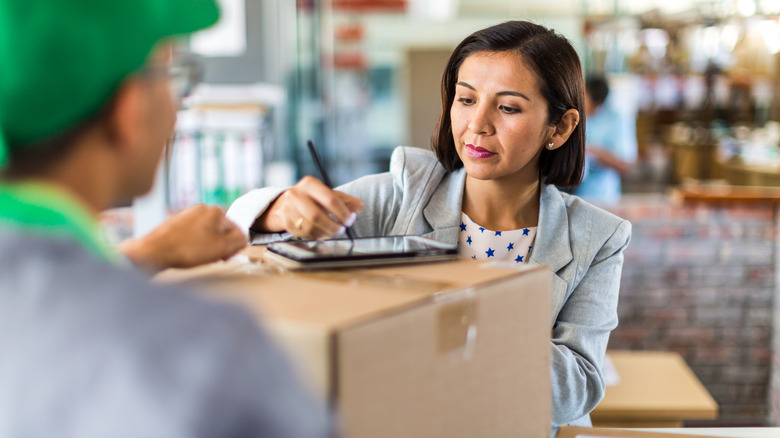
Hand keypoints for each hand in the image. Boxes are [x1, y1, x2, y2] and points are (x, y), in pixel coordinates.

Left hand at [119, 204, 246, 272]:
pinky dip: (193, 244)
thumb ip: (240, 240)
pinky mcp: (175, 223)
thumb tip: (243, 238)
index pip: (236, 229)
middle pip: (221, 230)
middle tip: (211, 257)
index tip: (224, 257)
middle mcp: (202, 209)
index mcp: (216, 211)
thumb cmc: (188, 250)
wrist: (154, 252)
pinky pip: (192, 235)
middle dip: (219, 245)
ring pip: (206, 233)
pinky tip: (186, 253)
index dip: (233, 246)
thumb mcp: (223, 247)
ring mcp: (187, 215)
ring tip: (197, 256)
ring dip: (206, 245)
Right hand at [257, 176, 363, 239]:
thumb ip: (347, 201)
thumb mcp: (329, 194)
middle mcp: (296, 194)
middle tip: (342, 229)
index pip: (329, 199)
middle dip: (333, 225)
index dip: (342, 212)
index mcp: (309, 184)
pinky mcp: (287, 222)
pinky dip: (318, 236)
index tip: (350, 219)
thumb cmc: (314, 199)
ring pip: (310, 226)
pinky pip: (305, 233)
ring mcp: (289, 209)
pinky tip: (324, 233)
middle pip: (317, 215)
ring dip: (326, 232)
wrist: (287, 204)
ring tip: (334, 231)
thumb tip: (358, 207)